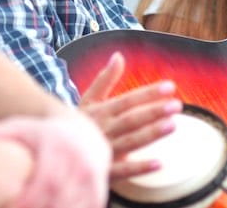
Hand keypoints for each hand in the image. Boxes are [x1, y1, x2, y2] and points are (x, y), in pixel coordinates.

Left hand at [0, 110, 109, 207]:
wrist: (83, 133)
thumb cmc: (42, 134)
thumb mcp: (19, 127)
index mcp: (60, 146)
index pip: (46, 181)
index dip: (29, 199)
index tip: (12, 206)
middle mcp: (81, 162)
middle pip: (59, 199)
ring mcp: (93, 178)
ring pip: (73, 207)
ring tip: (38, 207)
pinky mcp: (99, 192)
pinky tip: (51, 207)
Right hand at [79, 52, 181, 179]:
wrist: (50, 150)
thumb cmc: (75, 123)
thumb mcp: (88, 100)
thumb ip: (105, 79)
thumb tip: (119, 55)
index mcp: (100, 112)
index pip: (127, 100)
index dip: (148, 93)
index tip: (170, 86)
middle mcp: (102, 129)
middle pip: (131, 119)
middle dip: (154, 111)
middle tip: (177, 105)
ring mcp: (102, 151)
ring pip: (130, 142)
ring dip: (151, 134)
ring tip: (173, 125)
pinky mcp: (103, 172)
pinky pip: (122, 171)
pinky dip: (139, 167)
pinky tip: (159, 163)